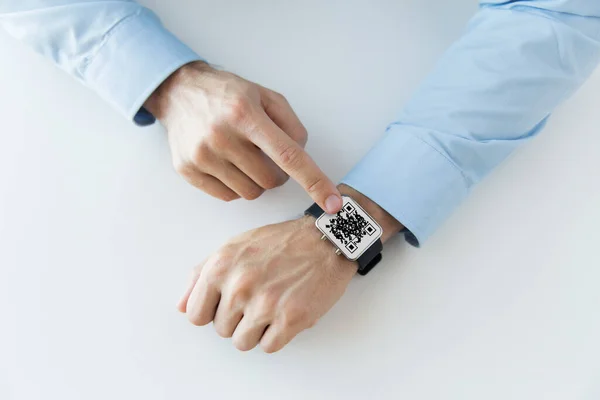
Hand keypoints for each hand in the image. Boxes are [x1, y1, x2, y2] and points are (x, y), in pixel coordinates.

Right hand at [145, 61, 341, 213]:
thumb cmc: (227, 94)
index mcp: (246, 114)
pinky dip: (236, 185)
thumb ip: (291, 125)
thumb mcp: (265, 96)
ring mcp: (202, 156)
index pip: (289, 156)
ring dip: (256, 180)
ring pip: (250, 192)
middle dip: (278, 174)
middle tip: (266, 155)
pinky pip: (228, 196)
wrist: (179, 92)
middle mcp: (222, 136)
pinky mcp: (188, 170)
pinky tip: (228, 164)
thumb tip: (302, 155)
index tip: (333, 202)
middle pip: (271, 180)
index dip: (314, 181)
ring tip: (244, 156)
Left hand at [177, 185, 402, 352]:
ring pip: (242, 342)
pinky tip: (284, 314)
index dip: (211, 312)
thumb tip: (182, 306)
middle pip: (220, 330)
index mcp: (221, 266)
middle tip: (257, 299)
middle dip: (237, 319)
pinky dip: (276, 335)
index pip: (195, 315)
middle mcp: (240, 285)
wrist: (325, 240)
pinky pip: (268, 346)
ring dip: (255, 330)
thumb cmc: (281, 242)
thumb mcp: (234, 246)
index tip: (226, 305)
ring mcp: (265, 303)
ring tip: (270, 307)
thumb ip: (202, 274)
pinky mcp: (291, 318)